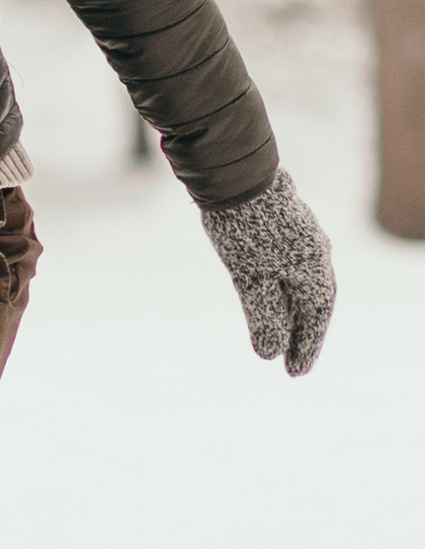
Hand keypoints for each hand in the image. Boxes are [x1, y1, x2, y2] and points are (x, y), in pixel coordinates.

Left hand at [199, 169, 334, 377]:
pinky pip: (291, 269)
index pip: (315, 316)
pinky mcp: (284, 228)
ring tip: (280, 337)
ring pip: (301, 284)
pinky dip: (283, 290)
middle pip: (312, 302)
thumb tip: (269, 352)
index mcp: (313, 268)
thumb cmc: (244, 227)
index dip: (305, 346)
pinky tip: (270, 297)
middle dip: (301, 334)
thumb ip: (262, 315)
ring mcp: (302, 239)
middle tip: (291, 363)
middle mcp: (315, 254)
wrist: (233, 175)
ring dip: (292, 313)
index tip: (294, 373)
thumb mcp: (249, 278)